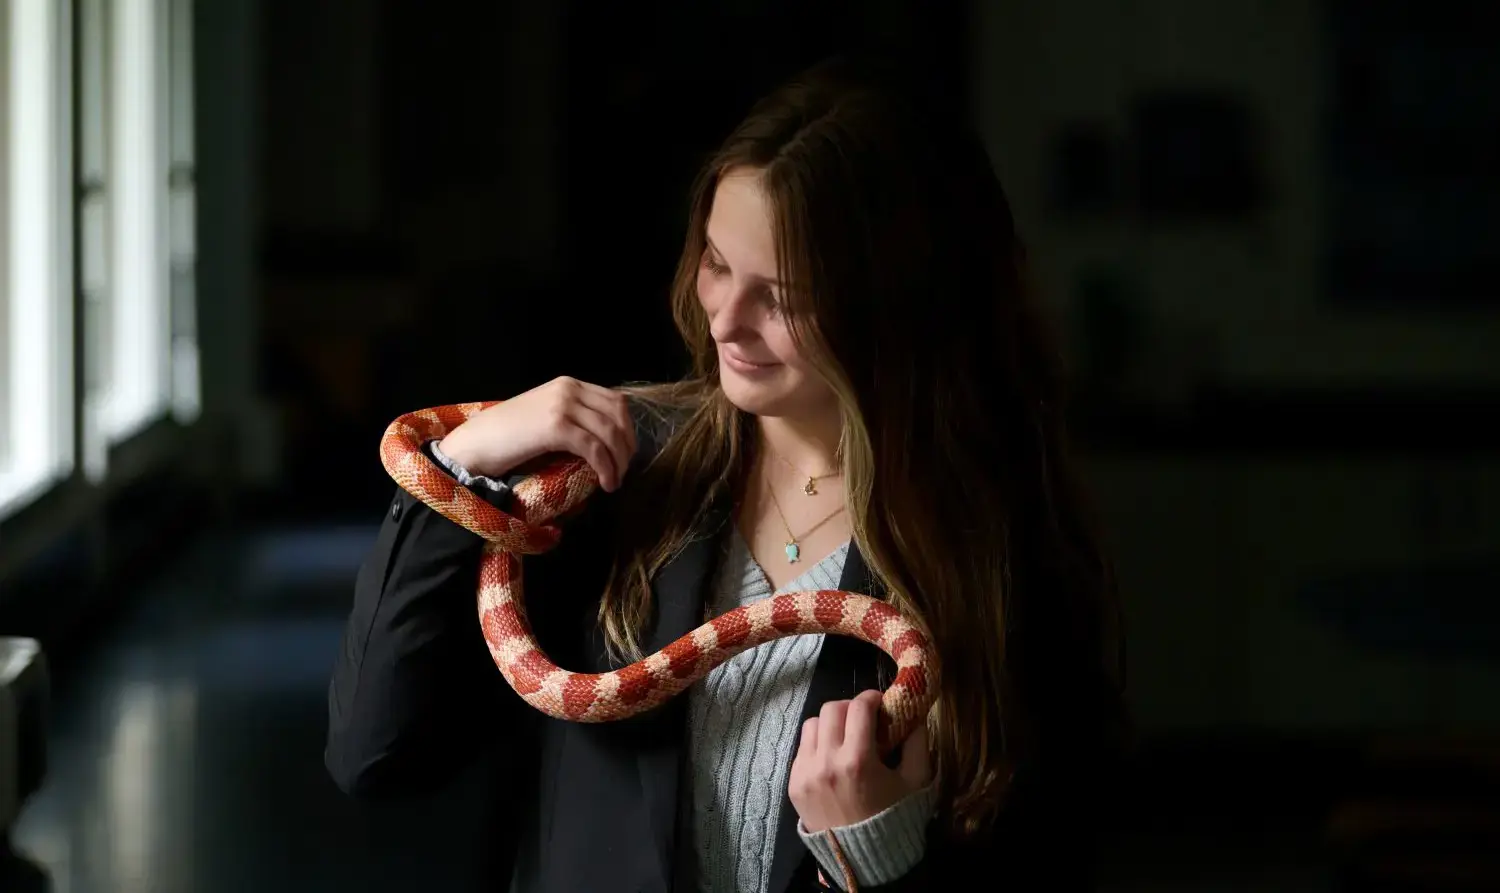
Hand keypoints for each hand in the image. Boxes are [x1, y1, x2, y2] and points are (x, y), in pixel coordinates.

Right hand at [436, 376, 636, 490]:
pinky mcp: (556, 426)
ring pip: (609, 433)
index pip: (614, 401)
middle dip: (627, 446)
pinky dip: (605, 467)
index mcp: (568, 385)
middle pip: (617, 415)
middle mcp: (568, 389)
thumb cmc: (506, 437)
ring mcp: (562, 405)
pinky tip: (604, 483)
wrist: (475, 443)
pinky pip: (594, 448)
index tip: (626, 454)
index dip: (627, 429)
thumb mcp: (544, 418)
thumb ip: (572, 420)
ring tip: (614, 482)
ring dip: (618, 461)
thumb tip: (604, 444)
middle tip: (623, 471)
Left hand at [789, 690, 931, 833]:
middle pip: (832, 708)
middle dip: (850, 708)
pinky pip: (802, 748)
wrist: (864, 859)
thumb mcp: (915, 781)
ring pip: (812, 724)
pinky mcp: (793, 783)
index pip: (859, 706)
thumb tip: (914, 712)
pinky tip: (833, 759)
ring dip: (831, 724)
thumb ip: (917, 742)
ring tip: (845, 738)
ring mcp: (805, 773)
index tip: (880, 703)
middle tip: (863, 719)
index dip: (871, 698)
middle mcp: (826, 762)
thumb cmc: (894, 818)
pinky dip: (818, 745)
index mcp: (858, 760)